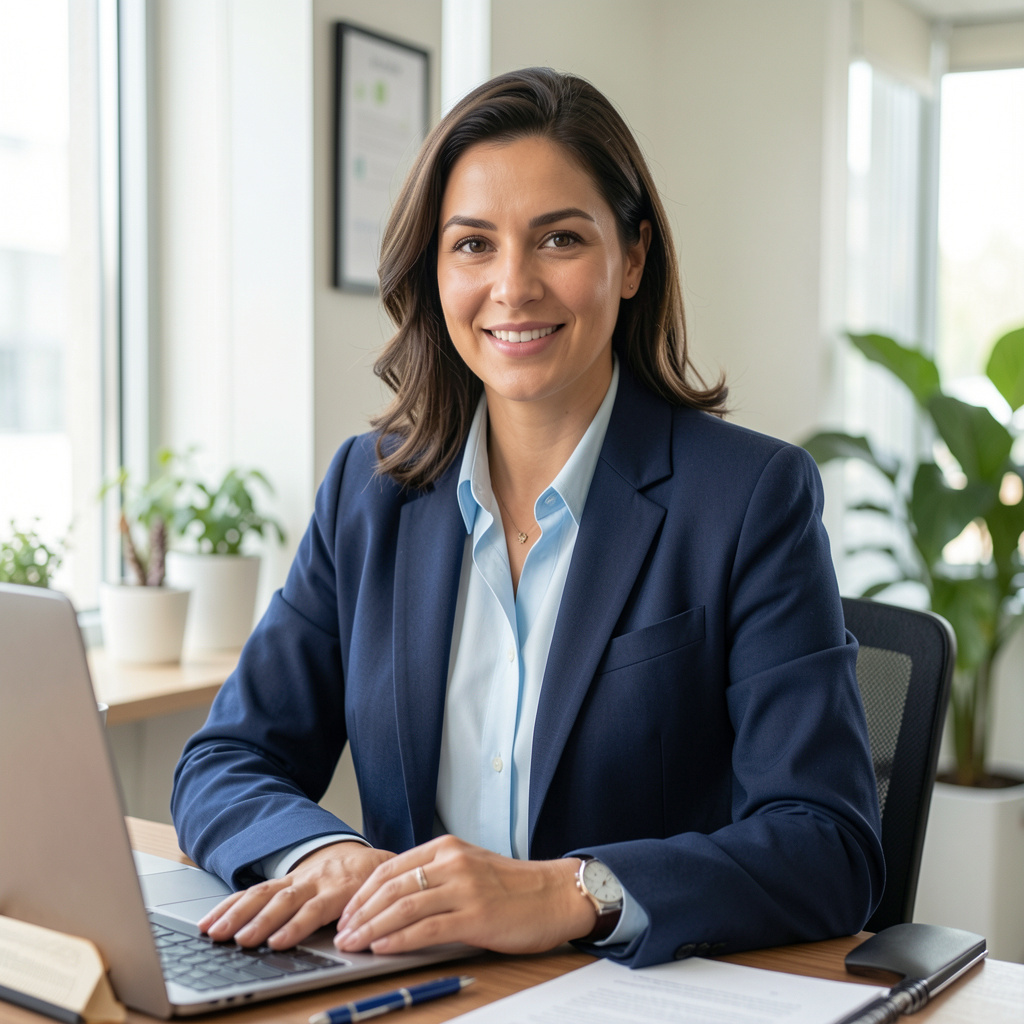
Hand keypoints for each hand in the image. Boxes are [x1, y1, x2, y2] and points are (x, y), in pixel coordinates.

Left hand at [199, 841, 394, 949]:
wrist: (388, 862)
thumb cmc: (350, 881)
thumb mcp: (318, 889)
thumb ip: (295, 905)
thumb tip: (252, 927)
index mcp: (295, 880)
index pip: (256, 892)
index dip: (229, 907)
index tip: (204, 925)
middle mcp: (304, 879)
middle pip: (264, 895)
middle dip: (237, 915)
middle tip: (214, 934)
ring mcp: (322, 884)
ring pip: (286, 901)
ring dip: (262, 922)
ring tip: (242, 940)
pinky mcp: (343, 893)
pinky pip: (317, 911)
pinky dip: (297, 926)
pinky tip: (281, 941)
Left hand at [334, 835, 596, 955]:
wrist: (556, 895)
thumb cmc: (513, 887)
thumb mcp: (470, 867)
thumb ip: (436, 876)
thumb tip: (393, 901)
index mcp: (446, 848)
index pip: (390, 868)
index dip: (362, 893)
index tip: (346, 913)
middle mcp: (452, 863)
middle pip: (390, 887)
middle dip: (359, 913)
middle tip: (341, 933)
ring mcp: (464, 888)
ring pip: (403, 907)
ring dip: (371, 928)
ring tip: (353, 944)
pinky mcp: (476, 916)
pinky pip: (427, 929)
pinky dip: (399, 939)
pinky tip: (382, 948)